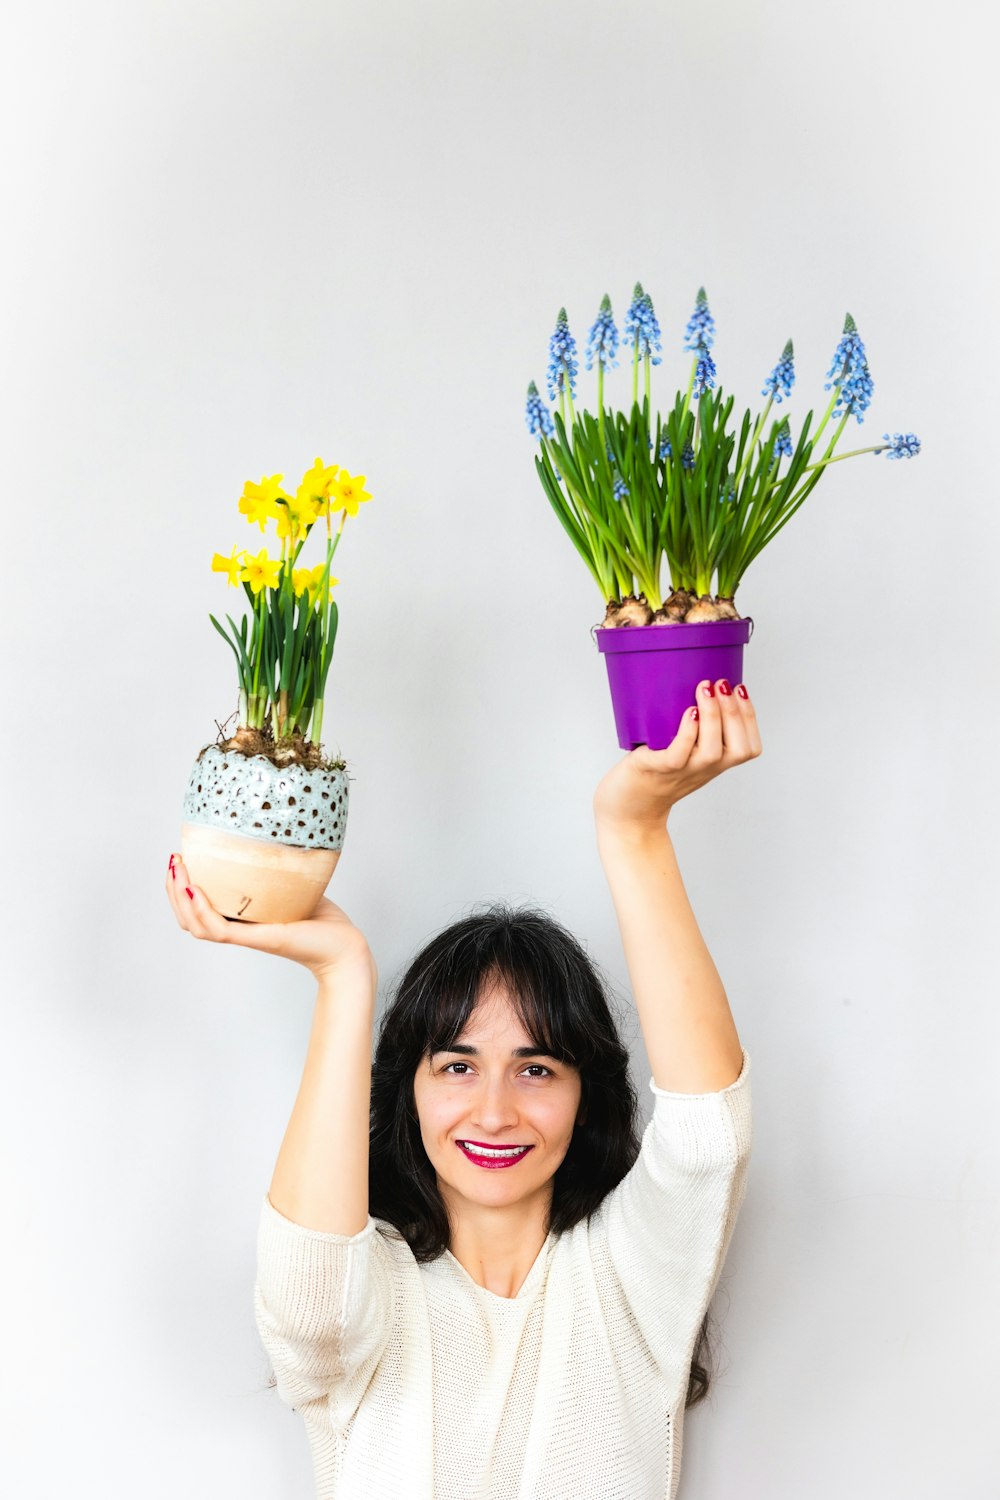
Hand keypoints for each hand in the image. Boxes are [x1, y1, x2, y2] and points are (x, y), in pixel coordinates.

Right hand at [164, 852, 374, 984]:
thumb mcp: (293, 885)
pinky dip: (201, 910)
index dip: (181, 887)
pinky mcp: (259, 939)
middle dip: (172, 889)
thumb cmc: (323, 919)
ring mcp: (246, 936)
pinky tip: (194, 889)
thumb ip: (276, 867)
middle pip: (189, 918)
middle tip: (172, 861)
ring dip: (179, 898)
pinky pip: (219, 929)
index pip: (199, 909)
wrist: (344, 946)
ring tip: (177, 871)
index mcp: (242, 920)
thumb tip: (268, 833)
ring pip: (197, 925)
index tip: (179, 859)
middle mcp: (239, 930)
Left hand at [593, 678, 761, 833]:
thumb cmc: (653, 774)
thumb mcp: (683, 751)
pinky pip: (678, 755)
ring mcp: (682, 772)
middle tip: (721, 683)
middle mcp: (703, 770)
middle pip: (737, 748)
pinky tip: (689, 713)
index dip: (749, 717)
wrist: (628, 808)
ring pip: (711, 751)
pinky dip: (688, 733)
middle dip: (735, 712)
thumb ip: (694, 728)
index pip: (749, 748)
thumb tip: (698, 684)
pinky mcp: (657, 770)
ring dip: (713, 716)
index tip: (740, 688)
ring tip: (704, 689)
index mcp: (714, 764)